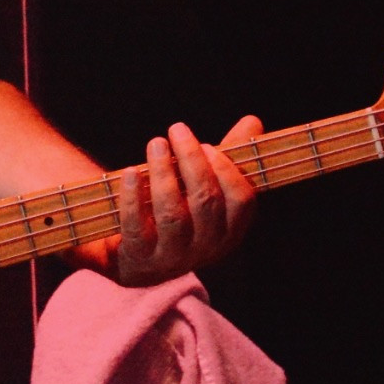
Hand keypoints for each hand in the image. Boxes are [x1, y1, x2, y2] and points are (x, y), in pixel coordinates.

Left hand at [112, 115, 261, 284]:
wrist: (139, 260)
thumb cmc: (180, 213)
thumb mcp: (205, 188)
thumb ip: (228, 158)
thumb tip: (253, 122)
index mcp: (230, 230)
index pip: (242, 201)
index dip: (226, 170)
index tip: (207, 145)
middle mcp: (206, 247)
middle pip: (206, 202)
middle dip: (192, 161)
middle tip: (177, 130)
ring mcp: (172, 257)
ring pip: (172, 214)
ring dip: (163, 174)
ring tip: (156, 144)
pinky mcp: (139, 259)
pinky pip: (136, 228)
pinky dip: (133, 198)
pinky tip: (131, 172)